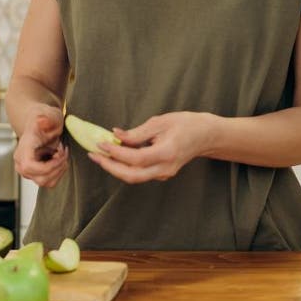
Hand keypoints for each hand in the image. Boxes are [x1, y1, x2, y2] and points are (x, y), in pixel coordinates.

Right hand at [14, 105, 68, 187]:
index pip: (29, 166)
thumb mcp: (50, 115)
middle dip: (58, 167)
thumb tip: (42, 121)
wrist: (40, 122)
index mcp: (24, 148)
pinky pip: (48, 182)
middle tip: (63, 152)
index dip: (48, 167)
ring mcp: (26, 170)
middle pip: (40, 178)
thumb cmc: (45, 118)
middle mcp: (21, 162)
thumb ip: (48, 119)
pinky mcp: (34, 175)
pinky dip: (58, 173)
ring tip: (61, 154)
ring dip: (59, 170)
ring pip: (45, 182)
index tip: (59, 155)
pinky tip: (59, 160)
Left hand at [89, 112, 212, 183]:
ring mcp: (164, 173)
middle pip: (132, 176)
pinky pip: (140, 173)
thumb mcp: (161, 122)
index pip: (136, 159)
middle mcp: (165, 168)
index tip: (101, 143)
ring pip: (134, 177)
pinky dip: (125, 166)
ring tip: (100, 155)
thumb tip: (116, 136)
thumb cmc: (186, 124)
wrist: (206, 136)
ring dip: (115, 168)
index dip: (116, 153)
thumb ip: (137, 132)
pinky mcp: (162, 173)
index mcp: (167, 153)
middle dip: (110, 167)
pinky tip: (115, 156)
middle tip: (94, 155)